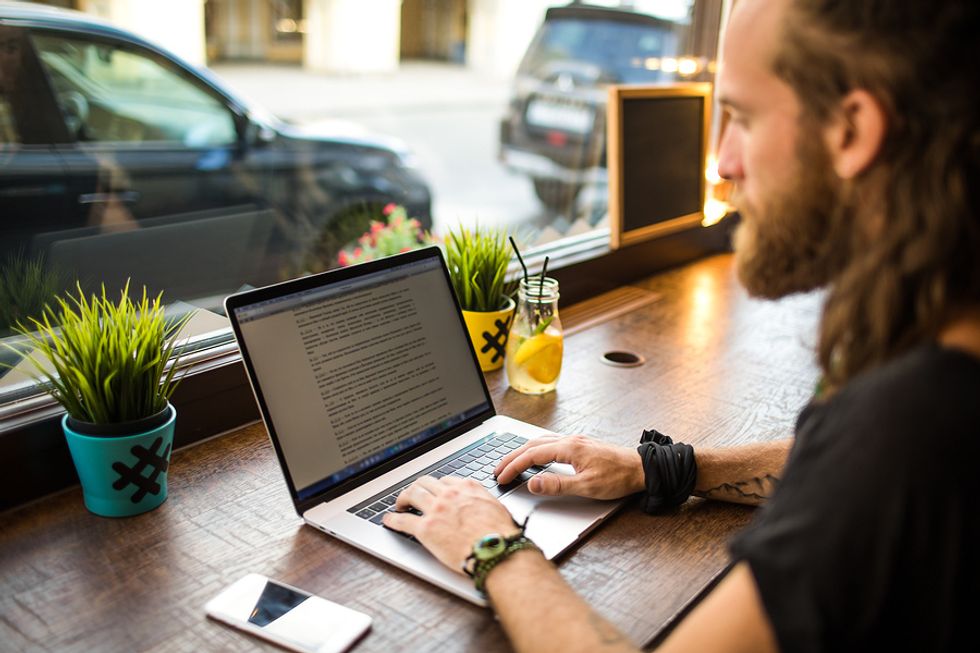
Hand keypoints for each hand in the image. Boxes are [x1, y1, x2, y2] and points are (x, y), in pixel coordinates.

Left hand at [383, 475, 519, 572]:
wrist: (495, 550)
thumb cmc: (500, 534)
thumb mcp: (496, 508)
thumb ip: (483, 502)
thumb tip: (481, 506)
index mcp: (467, 488)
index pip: (445, 481)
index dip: (437, 487)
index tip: (434, 492)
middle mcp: (449, 494)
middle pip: (425, 482)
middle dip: (417, 487)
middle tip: (412, 495)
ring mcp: (436, 510)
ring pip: (412, 494)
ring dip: (403, 498)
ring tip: (399, 505)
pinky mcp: (426, 528)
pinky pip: (403, 520)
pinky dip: (393, 519)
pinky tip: (389, 520)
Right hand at [494, 434, 644, 499]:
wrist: (642, 469)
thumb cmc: (619, 478)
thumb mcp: (587, 487)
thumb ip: (557, 485)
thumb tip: (532, 483)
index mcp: (570, 448)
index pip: (532, 455)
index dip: (513, 466)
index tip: (501, 476)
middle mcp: (570, 440)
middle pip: (532, 445)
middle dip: (512, 457)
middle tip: (497, 470)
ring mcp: (576, 441)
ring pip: (540, 441)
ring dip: (522, 451)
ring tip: (510, 463)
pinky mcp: (581, 444)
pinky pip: (550, 442)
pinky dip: (535, 449)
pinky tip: (535, 455)